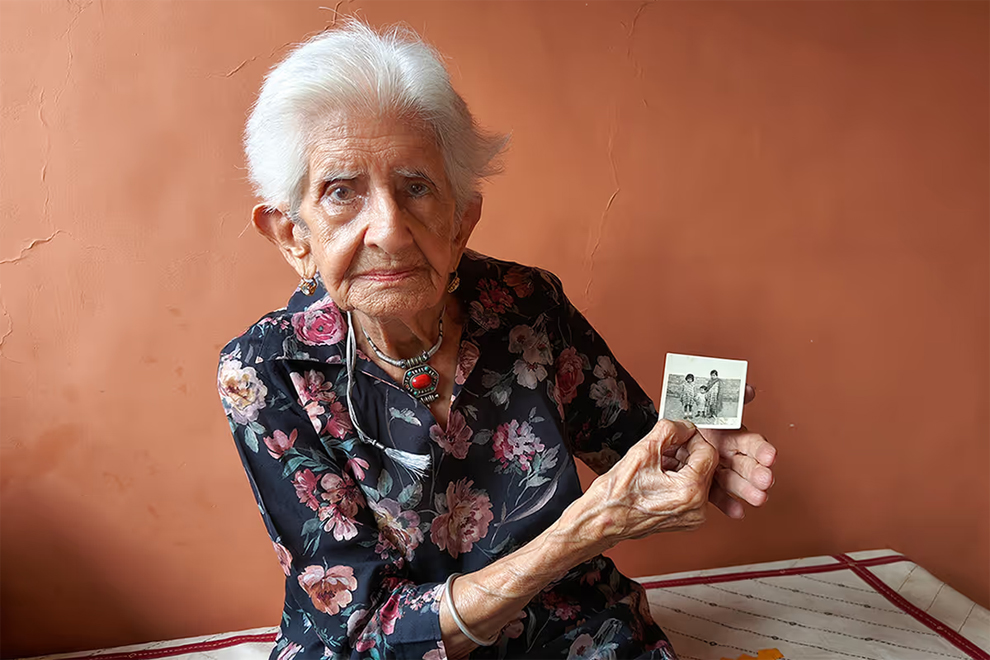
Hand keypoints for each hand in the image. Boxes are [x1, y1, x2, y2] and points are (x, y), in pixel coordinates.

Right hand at [581, 419, 717, 547]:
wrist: (603, 519)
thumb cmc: (616, 496)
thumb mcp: (642, 451)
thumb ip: (669, 430)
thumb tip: (684, 426)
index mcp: (690, 492)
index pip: (708, 452)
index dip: (693, 437)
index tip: (680, 432)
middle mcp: (697, 508)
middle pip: (706, 465)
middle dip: (686, 451)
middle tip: (665, 446)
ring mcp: (692, 517)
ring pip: (699, 477)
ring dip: (682, 464)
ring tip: (659, 462)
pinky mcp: (686, 519)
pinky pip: (693, 491)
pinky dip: (680, 479)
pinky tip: (661, 475)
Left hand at [663, 385, 775, 518]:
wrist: (659, 444)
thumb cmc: (682, 423)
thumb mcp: (699, 407)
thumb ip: (724, 398)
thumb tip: (748, 388)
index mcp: (728, 434)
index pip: (750, 441)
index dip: (761, 448)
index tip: (770, 456)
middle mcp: (726, 453)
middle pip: (746, 463)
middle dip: (757, 471)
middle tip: (765, 479)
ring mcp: (717, 470)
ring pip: (734, 481)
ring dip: (747, 489)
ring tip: (757, 498)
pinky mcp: (706, 485)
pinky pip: (717, 496)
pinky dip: (727, 504)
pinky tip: (737, 511)